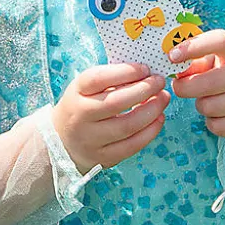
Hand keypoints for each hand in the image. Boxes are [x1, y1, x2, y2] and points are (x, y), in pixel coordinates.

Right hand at [51, 63, 168, 172]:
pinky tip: (158, 118)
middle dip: (144, 89)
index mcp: (75, 94)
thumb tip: (145, 73)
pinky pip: (132, 145)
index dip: (125, 72)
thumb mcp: (84, 89)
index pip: (98, 79)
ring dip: (152, 110)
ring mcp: (91, 139)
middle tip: (159, 82)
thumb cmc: (81, 107)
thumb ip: (109, 80)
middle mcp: (80, 116)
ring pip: (128, 125)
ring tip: (163, 98)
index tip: (145, 68)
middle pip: (116, 102)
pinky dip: (150, 131)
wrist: (62, 141)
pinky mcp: (103, 156)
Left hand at [169, 30, 224, 137]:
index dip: (194, 47)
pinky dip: (212, 123)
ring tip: (209, 100)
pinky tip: (220, 115)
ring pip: (210, 107)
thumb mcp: (216, 61)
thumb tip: (176, 70)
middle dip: (185, 88)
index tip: (172, 56)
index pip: (220, 41)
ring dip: (201, 106)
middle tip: (180, 87)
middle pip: (208, 83)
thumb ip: (195, 62)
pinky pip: (218, 127)